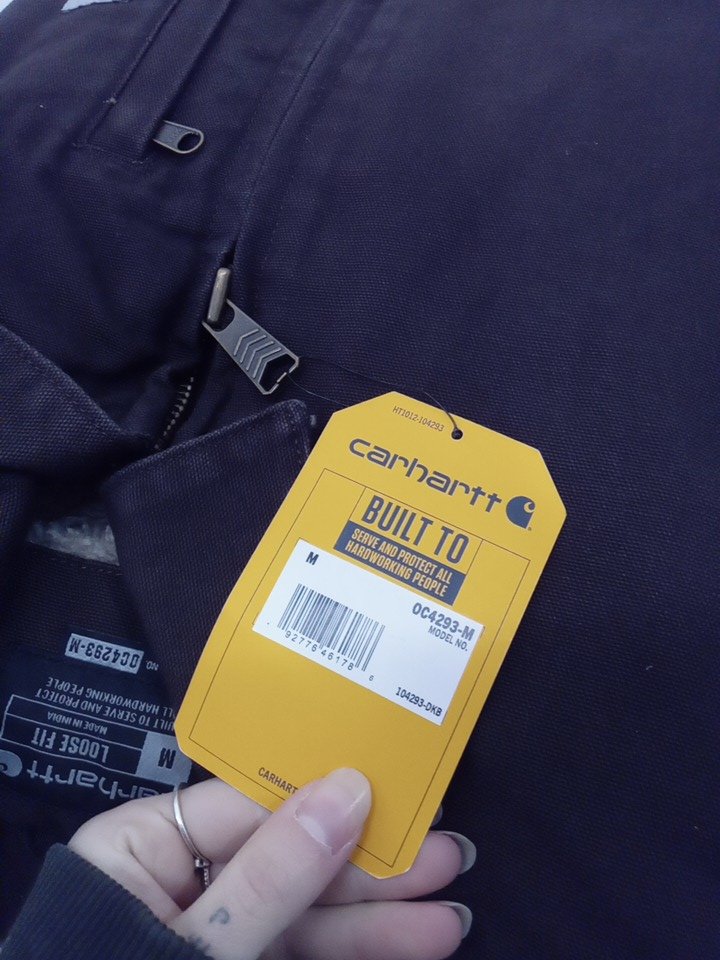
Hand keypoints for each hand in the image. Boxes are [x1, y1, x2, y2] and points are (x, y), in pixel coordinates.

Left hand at [69, 769, 472, 959]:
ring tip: (449, 912)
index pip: (248, 803)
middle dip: (368, 865)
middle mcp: (176, 878)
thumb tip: (350, 787)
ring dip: (378, 914)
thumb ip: (274, 873)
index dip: (326, 797)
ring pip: (304, 907)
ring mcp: (212, 925)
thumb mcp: (204, 945)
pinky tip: (414, 940)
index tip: (399, 793)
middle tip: (446, 856)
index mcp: (139, 847)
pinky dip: (355, 944)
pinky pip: (301, 944)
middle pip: (286, 853)